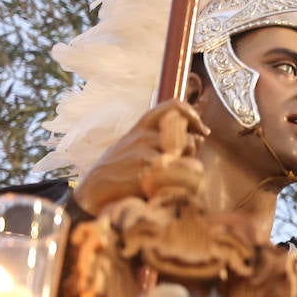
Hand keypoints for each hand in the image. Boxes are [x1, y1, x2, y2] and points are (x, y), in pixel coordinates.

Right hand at [71, 100, 207, 213]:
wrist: (95, 191)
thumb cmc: (121, 170)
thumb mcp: (138, 148)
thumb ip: (167, 141)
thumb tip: (201, 137)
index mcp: (141, 127)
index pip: (173, 106)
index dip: (192, 115)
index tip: (201, 130)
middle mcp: (143, 136)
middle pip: (185, 136)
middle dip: (191, 150)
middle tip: (182, 161)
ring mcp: (143, 153)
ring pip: (184, 154)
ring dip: (185, 166)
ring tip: (170, 176)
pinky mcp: (146, 172)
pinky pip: (177, 173)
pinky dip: (179, 181)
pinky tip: (167, 187)